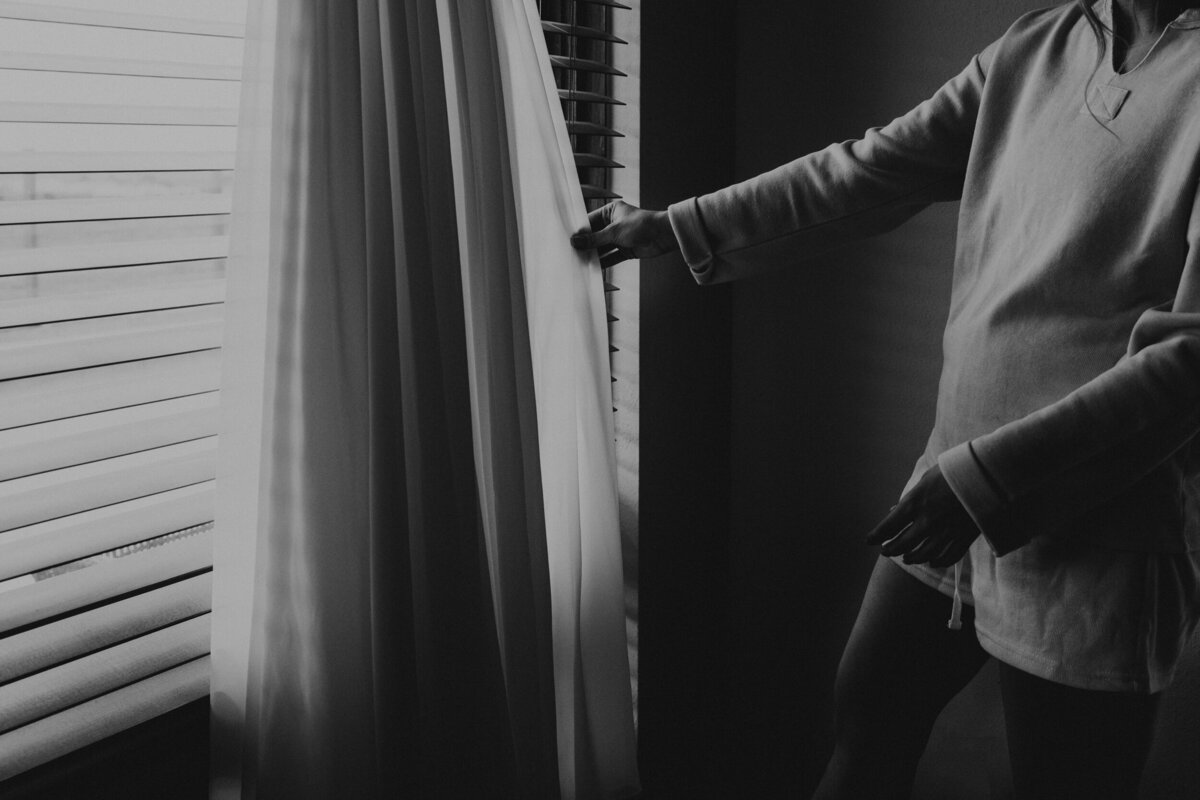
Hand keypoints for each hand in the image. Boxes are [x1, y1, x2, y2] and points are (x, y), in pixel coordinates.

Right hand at [570, 200, 678, 267]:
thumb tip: (576, 242)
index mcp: (610, 211)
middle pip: (595, 236)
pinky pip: (611, 257)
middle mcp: (614, 223)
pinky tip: (594, 268)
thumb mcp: (614, 232)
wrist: (663, 236)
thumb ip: (594, 239)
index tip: (567, 240)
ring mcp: (619, 238)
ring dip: (593, 255)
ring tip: (580, 262)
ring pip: (602, 248)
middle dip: (585, 245)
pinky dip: (604, 262)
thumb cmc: (641, 225)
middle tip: (571, 253)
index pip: (590, 221)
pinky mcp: (625, 250)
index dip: (579, 231)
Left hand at [865, 464, 980, 566]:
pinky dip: (939, 561)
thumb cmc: (954, 470)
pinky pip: (949, 556)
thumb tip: (894, 510)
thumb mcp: (926, 479)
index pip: (888, 527)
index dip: (876, 536)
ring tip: (906, 559)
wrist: (989, 472)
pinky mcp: (965, 537)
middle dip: (891, 550)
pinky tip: (932, 562)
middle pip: (903, 544)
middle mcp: (928, 521)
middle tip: (885, 551)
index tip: (869, 540)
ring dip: (912, 558)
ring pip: (924, 554)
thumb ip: (910, 498)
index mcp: (915, 503)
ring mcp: (947, 531)